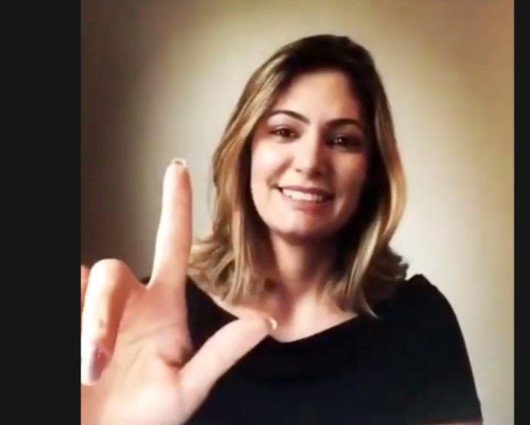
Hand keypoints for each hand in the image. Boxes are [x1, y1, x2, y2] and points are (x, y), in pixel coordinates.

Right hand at [81, 160, 273, 424]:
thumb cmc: (147, 419)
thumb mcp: (187, 391)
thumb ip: (222, 354)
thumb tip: (265, 321)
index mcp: (163, 307)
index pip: (170, 244)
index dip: (174, 206)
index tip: (176, 168)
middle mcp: (129, 303)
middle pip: (112, 272)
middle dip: (101, 313)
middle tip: (93, 364)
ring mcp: (95, 312)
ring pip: (85, 286)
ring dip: (86, 325)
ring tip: (86, 370)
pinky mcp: (70, 319)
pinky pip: (65, 295)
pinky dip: (74, 317)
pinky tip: (76, 350)